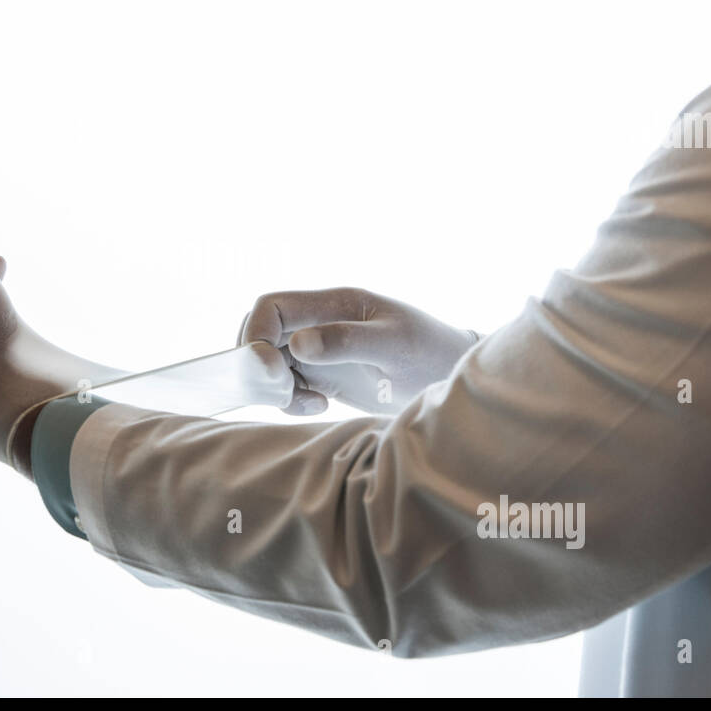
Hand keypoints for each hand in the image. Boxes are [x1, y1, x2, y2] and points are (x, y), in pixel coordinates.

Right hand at [237, 287, 479, 415]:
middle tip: (284, 391)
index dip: (256, 335)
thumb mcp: (394, 345)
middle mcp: (320, 322)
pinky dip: (290, 399)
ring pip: (270, 361)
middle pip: (262, 333)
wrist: (455, 377)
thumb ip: (346, 341)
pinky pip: (288, 383)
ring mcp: (321, 349)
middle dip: (260, 365)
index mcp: (334, 303)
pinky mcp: (325, 375)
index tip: (272, 371)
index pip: (270, 306)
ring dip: (275, 387)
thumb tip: (297, 344)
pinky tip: (318, 407)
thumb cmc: (432, 353)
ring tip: (308, 403)